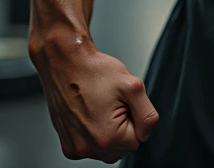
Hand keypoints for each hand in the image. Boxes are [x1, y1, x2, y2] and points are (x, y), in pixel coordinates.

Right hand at [32, 39, 158, 161]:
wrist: (65, 63)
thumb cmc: (94, 71)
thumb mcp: (132, 86)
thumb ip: (147, 114)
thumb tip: (147, 132)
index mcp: (107, 138)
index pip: (137, 140)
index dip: (134, 117)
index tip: (123, 103)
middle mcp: (88, 148)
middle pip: (121, 148)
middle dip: (122, 126)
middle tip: (112, 103)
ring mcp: (75, 148)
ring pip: (106, 149)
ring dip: (108, 131)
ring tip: (99, 106)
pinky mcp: (67, 144)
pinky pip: (90, 146)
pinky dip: (93, 133)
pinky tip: (89, 113)